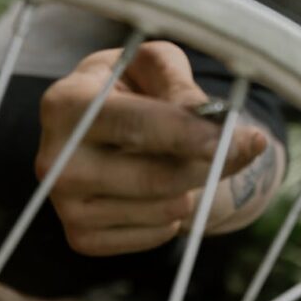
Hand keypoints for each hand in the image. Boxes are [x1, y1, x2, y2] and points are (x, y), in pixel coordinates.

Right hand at [36, 41, 274, 255]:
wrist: (103, 125)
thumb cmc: (132, 85)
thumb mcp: (153, 63)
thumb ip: (179, 82)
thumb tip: (211, 118)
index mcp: (66, 102)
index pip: (134, 124)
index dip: (186, 132)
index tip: (229, 137)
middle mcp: (53, 158)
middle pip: (155, 176)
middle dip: (210, 162)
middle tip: (246, 145)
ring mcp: (63, 204)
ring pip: (164, 209)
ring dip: (195, 185)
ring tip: (184, 157)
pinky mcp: (81, 237)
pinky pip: (156, 236)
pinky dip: (176, 213)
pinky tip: (161, 186)